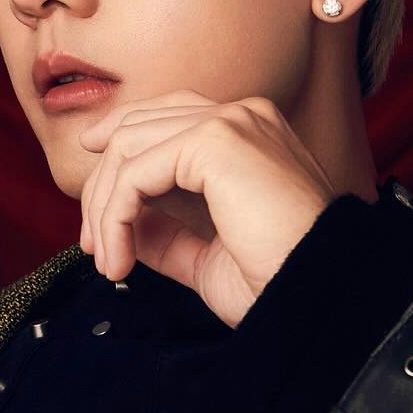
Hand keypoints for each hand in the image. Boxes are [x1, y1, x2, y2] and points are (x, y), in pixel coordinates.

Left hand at [76, 90, 337, 328]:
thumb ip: (167, 230)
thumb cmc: (278, 281)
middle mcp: (244, 116)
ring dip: (104, 209)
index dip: (118, 156)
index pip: (164, 120)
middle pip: (138, 127)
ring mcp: (232, 121)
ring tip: (109, 261)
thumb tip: (122, 221)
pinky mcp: (216, 141)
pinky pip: (135, 171)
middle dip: (102, 189)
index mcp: (251, 133)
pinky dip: (114, 216)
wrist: (318, 297)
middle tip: (95, 247)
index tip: (95, 210)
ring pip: (128, 147)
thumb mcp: (206, 253)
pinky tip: (119, 258)